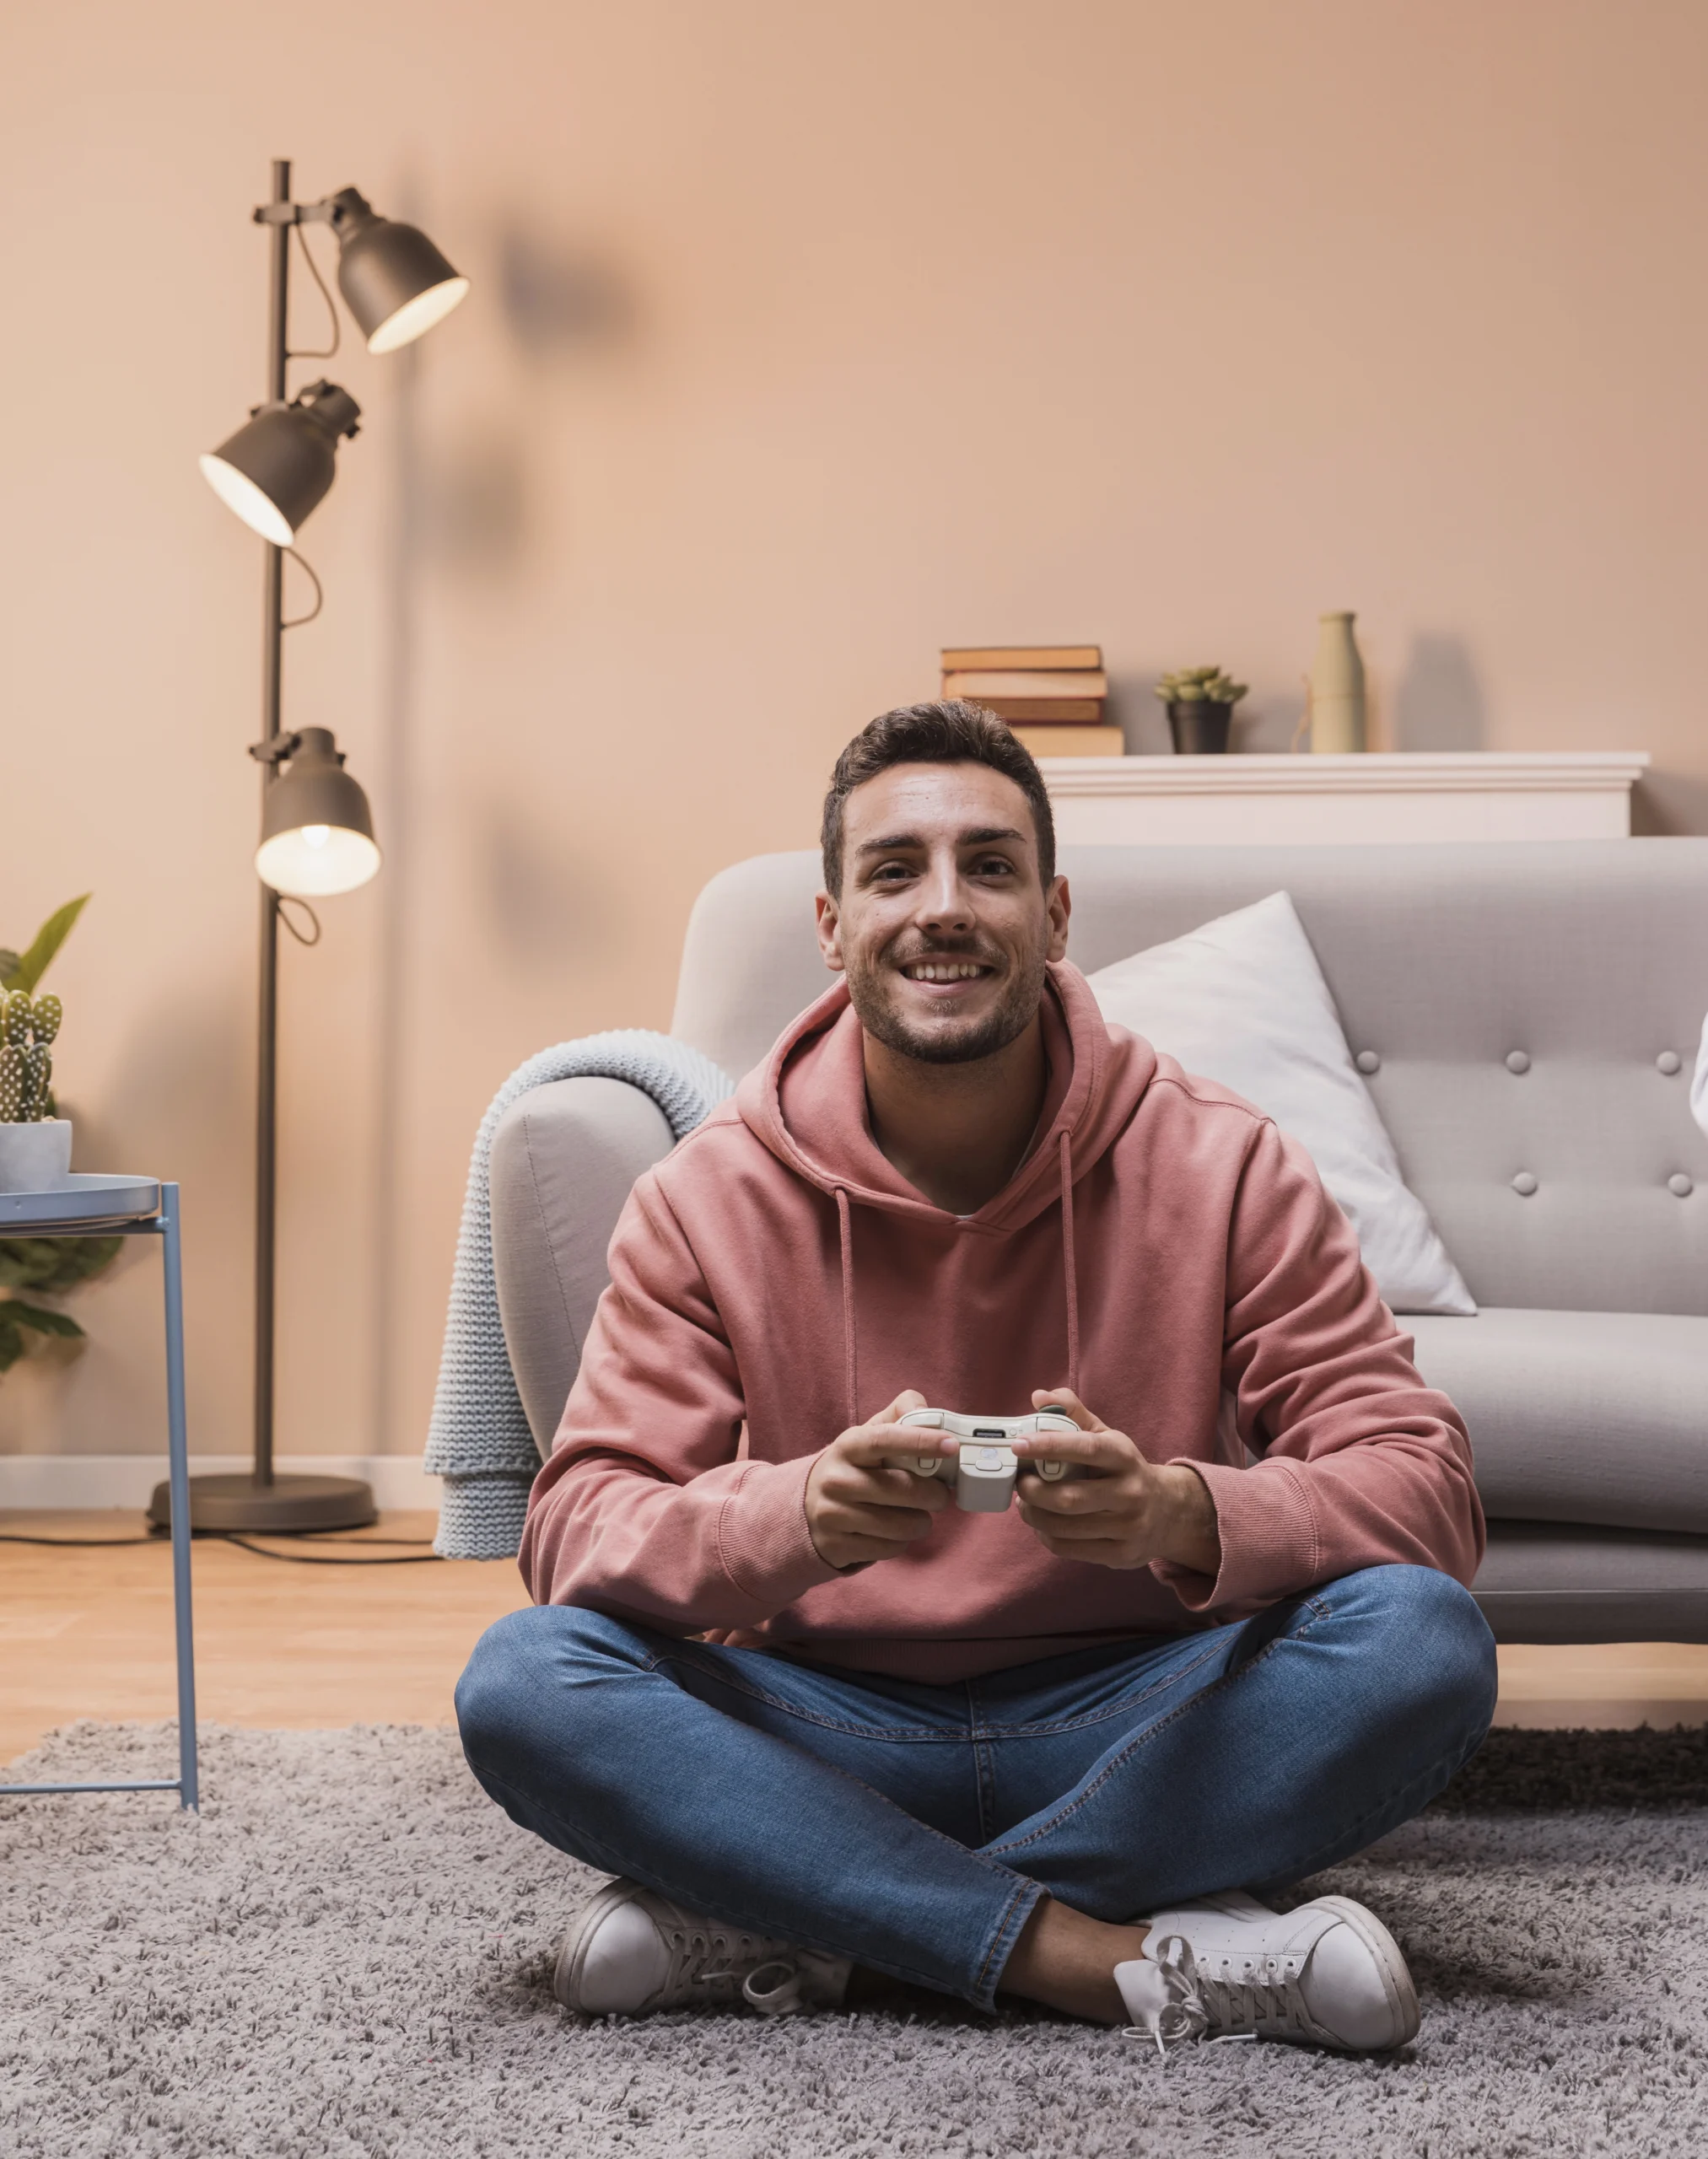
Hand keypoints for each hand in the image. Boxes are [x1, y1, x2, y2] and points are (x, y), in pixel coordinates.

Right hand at [804, 1390, 953, 1569]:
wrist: (806, 1508)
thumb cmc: (852, 1468)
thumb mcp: (868, 1436)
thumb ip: (899, 1415)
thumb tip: (925, 1411)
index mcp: (847, 1447)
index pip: (884, 1439)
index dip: (920, 1441)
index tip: (951, 1445)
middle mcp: (836, 1479)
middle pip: (902, 1489)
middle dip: (934, 1494)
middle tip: (940, 1495)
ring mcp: (833, 1515)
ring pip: (900, 1525)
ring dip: (921, 1522)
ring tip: (917, 1515)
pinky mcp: (837, 1546)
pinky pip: (889, 1548)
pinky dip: (902, 1542)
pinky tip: (895, 1532)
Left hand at [1012, 1387, 1221, 1575]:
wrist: (1169, 1511)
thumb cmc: (1125, 1470)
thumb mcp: (1107, 1437)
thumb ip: (1074, 1414)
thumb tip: (1039, 1396)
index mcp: (1124, 1456)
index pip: (1086, 1448)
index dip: (1049, 1445)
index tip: (1018, 1445)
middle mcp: (1130, 1492)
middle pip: (1069, 1498)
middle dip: (1033, 1491)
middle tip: (1019, 1482)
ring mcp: (1128, 1527)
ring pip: (1065, 1527)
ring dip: (1034, 1515)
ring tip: (1025, 1503)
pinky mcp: (1121, 1553)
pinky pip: (1068, 1549)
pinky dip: (1046, 1536)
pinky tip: (1043, 1524)